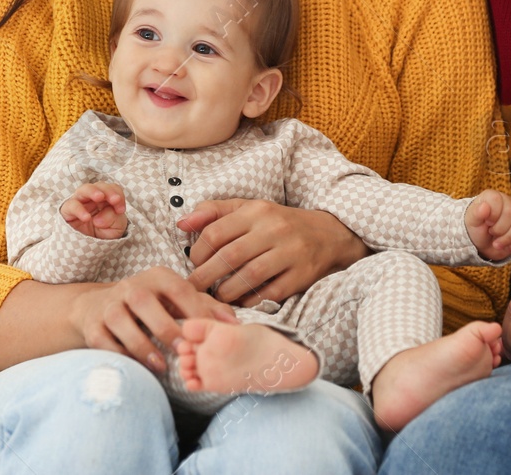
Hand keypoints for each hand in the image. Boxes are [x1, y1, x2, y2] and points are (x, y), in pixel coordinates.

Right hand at [60, 182, 127, 239]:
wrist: (89, 249)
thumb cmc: (104, 234)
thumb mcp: (116, 228)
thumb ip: (114, 219)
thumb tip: (99, 218)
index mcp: (106, 199)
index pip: (113, 189)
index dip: (118, 195)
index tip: (121, 210)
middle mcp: (92, 198)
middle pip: (100, 186)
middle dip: (108, 191)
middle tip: (115, 200)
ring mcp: (80, 203)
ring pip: (84, 189)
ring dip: (92, 191)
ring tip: (99, 197)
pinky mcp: (67, 212)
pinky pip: (71, 206)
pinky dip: (79, 210)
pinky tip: (87, 218)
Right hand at [71, 266, 237, 373]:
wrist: (97, 306)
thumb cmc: (150, 305)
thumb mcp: (176, 300)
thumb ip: (206, 308)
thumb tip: (234, 324)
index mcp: (158, 277)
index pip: (179, 289)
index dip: (194, 310)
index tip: (207, 335)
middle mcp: (131, 287)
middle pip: (145, 303)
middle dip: (165, 327)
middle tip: (183, 350)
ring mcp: (109, 305)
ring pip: (122, 322)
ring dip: (142, 345)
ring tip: (162, 365)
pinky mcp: (93, 326)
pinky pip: (104, 341)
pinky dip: (120, 355)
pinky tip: (137, 367)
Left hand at [179, 199, 367, 306]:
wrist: (329, 234)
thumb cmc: (278, 223)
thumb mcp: (248, 209)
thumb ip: (214, 213)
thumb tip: (181, 224)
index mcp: (257, 211)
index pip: (216, 232)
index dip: (198, 252)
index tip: (194, 264)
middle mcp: (273, 229)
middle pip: (229, 256)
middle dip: (205, 277)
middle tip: (193, 289)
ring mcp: (290, 253)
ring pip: (248, 277)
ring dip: (226, 292)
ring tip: (215, 297)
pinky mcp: (301, 275)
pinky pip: (269, 294)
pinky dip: (250, 301)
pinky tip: (239, 302)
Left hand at [465, 190, 510, 260]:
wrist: (484, 243)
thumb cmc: (477, 228)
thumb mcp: (472, 222)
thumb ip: (476, 213)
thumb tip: (484, 206)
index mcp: (492, 196)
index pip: (497, 199)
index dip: (492, 215)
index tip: (486, 223)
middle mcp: (507, 202)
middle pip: (510, 213)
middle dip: (499, 229)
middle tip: (491, 233)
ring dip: (508, 239)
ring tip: (497, 244)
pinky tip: (506, 245)